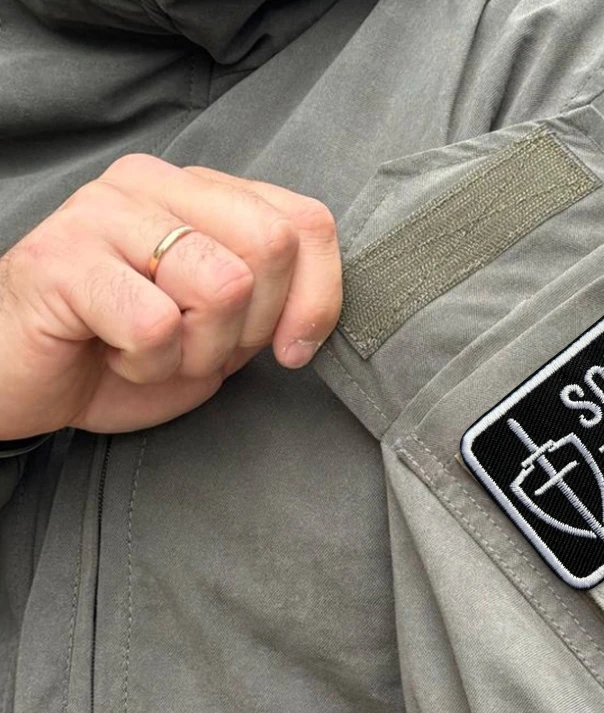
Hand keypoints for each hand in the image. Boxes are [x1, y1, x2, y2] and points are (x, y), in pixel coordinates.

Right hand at [0, 154, 340, 437]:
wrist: (29, 381)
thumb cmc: (129, 351)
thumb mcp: (224, 329)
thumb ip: (270, 300)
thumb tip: (313, 311)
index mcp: (200, 192)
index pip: (306, 222)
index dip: (318, 298)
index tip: (292, 350)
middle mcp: (154, 185)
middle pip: (272, 246)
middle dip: (255, 327)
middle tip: (202, 347)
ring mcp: (103, 212)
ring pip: (223, 286)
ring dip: (199, 350)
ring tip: (154, 351)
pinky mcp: (62, 258)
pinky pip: (157, 325)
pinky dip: (149, 365)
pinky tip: (116, 354)